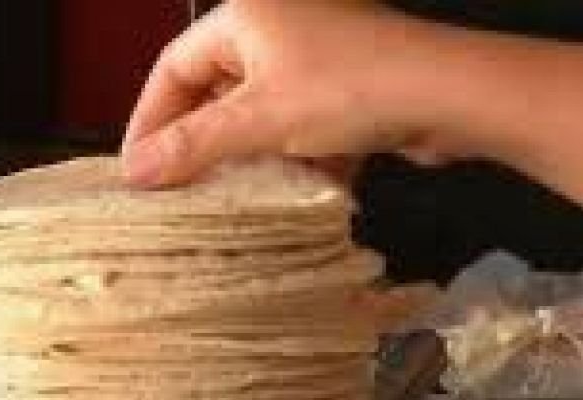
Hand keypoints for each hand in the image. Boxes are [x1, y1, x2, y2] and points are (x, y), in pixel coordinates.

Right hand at [122, 0, 449, 186]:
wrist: (447, 96)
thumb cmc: (350, 90)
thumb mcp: (259, 120)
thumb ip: (193, 144)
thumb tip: (135, 171)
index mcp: (243, 15)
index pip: (172, 67)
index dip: (149, 120)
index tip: (135, 170)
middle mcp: (274, 27)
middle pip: (212, 91)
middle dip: (197, 142)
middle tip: (176, 191)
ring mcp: (310, 57)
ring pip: (254, 113)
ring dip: (242, 157)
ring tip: (225, 199)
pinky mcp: (340, 88)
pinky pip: (292, 125)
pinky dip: (284, 156)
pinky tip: (284, 189)